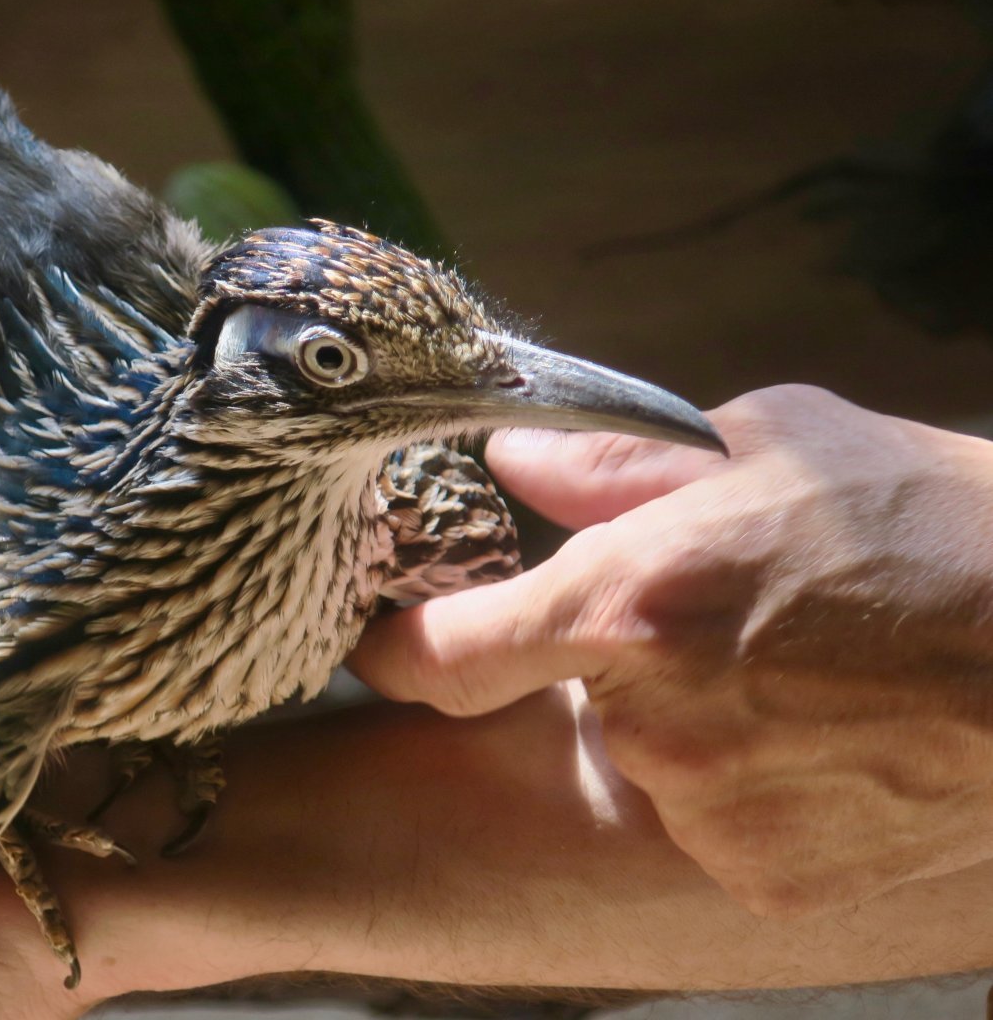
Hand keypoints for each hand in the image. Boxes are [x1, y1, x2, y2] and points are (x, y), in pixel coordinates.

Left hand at [351, 385, 992, 916]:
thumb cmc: (932, 520)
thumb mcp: (772, 444)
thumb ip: (612, 464)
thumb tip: (510, 465)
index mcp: (628, 605)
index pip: (437, 653)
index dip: (396, 645)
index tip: (384, 637)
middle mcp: (652, 722)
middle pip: (556, 698)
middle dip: (604, 661)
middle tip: (708, 619)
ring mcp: (712, 811)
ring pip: (646, 761)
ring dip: (686, 723)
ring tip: (793, 670)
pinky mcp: (770, 873)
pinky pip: (715, 821)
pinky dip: (748, 784)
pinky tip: (826, 734)